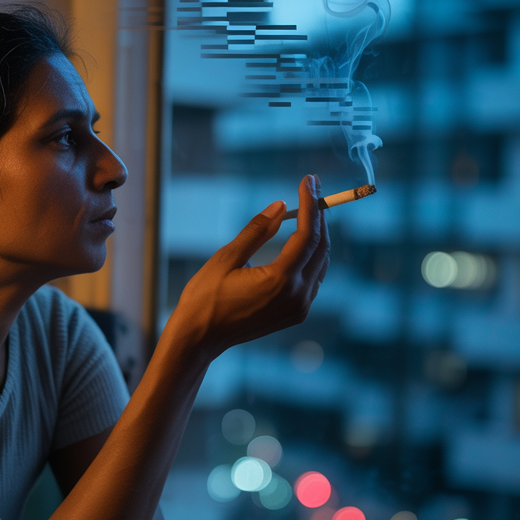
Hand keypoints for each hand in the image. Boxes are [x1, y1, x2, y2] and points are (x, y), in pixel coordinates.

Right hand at [170, 174, 329, 358]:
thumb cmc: (205, 298)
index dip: (310, 204)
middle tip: (310, 189)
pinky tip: (300, 241)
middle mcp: (296, 296)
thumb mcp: (226, 257)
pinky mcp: (295, 314)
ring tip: (306, 210)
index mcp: (279, 280)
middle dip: (318, 216)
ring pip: (320, 263)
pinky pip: (313, 279)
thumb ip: (256, 230)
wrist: (199, 339)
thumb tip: (281, 205)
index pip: (307, 234)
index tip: (308, 181)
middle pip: (320, 247)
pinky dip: (311, 256)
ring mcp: (298, 308)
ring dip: (316, 235)